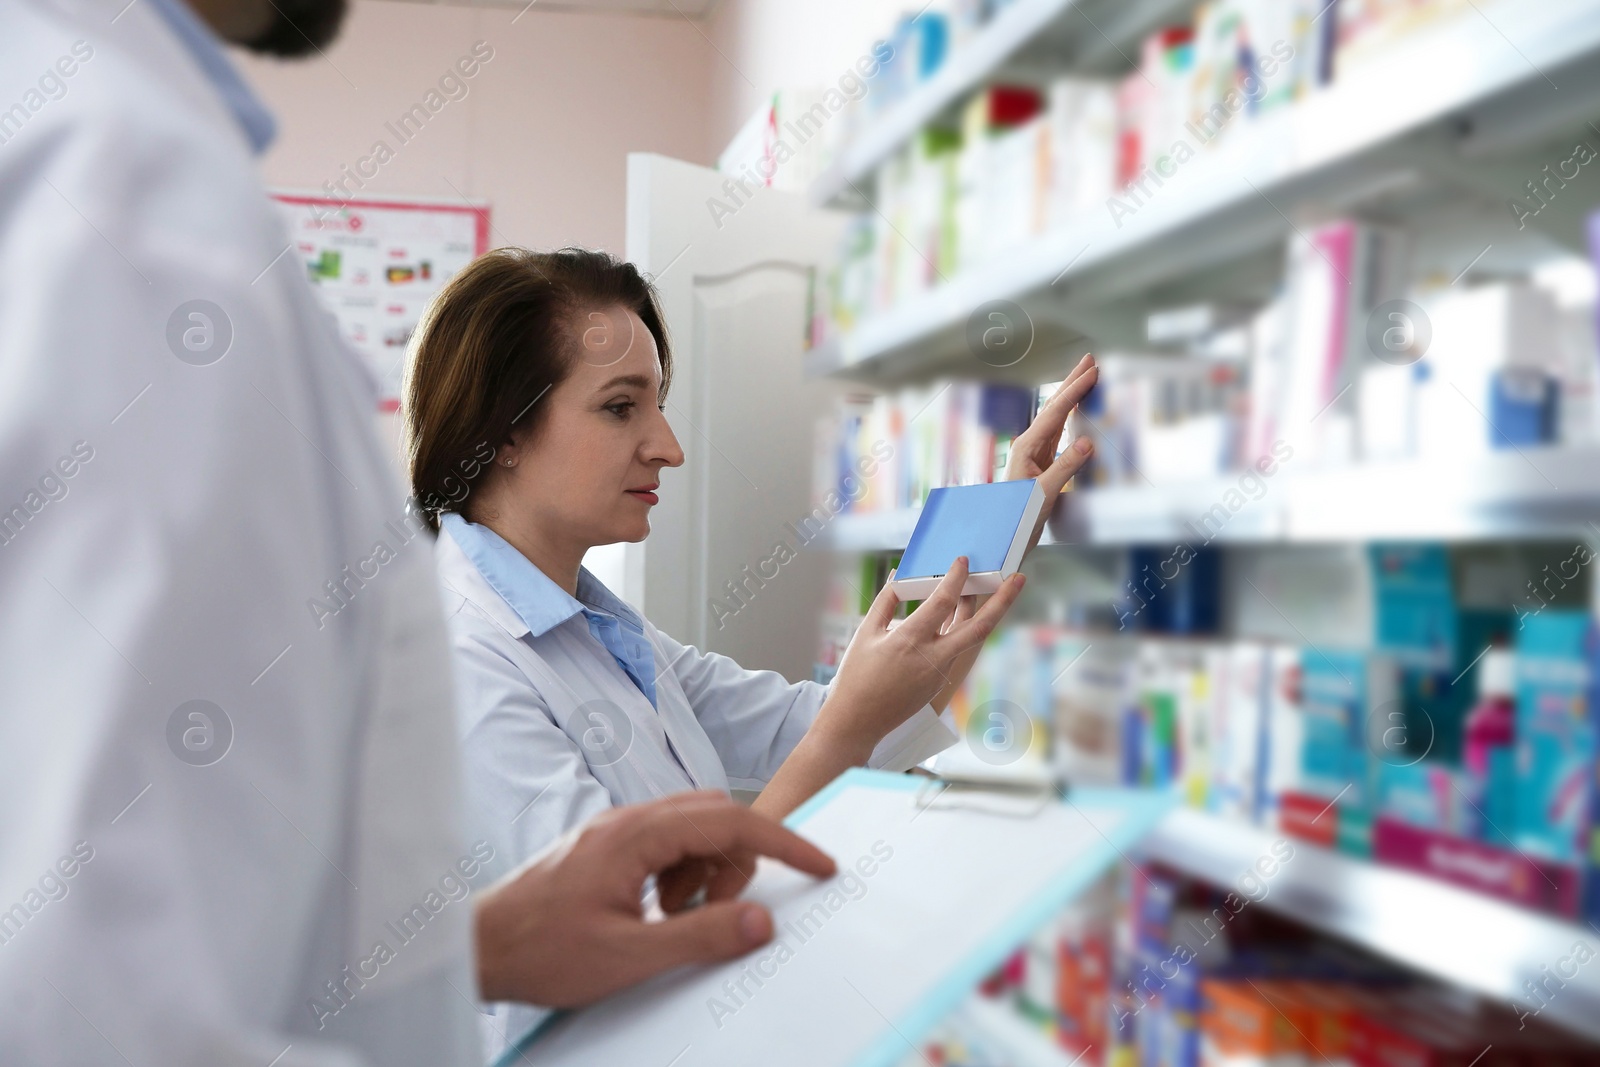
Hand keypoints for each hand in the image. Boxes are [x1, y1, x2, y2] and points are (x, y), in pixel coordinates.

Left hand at [472, 792, 835, 1006]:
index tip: (818, 865)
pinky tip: (656, 913)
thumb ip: (699, 936)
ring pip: (693, 830)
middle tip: (727, 914)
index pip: (731, 822)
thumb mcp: (628, 956)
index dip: (783, 842)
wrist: (476, 947)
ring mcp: (614, 830)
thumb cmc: (539, 950)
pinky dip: (681, 876)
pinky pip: (666, 845)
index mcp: (635, 836)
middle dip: (739, 862)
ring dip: (707, 873)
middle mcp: (627, 820)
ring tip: (676, 920)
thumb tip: (760, 922)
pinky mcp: (606, 847)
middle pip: (715, 817)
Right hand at [817, 556, 1024, 761]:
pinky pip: (954, 648)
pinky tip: (952, 612)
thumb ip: (886, 601)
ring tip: (979, 586)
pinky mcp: (939, 681)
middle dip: (1003, 601)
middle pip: (979, 627)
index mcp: (910, 641)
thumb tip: (900, 575)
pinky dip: (957, 626)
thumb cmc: (856, 676)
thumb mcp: (865, 633)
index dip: (955, 578)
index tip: (962, 561)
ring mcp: (940, 672)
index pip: (942, 602)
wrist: (858, 721)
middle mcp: (932, 658)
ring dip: (976, 610)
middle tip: (1019, 578)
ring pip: (968, 636)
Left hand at [1006, 352, 1098, 549]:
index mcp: (1027, 446)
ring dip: (1072, 397)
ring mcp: (1036, 453)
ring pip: (1058, 417)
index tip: (1091, 373)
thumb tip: (1087, 443)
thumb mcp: (1043, 492)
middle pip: (1054, 406)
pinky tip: (1077, 414)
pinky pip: (1060, 433)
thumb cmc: (1017, 515)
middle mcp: (1030, 445)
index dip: (1074, 390)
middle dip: (1072, 382)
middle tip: (1089, 361)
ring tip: (1086, 379)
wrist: (1005, 535)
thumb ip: (1065, 467)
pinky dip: (1072, 418)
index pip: (1055, 412)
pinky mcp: (1042, 463)